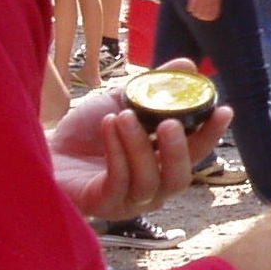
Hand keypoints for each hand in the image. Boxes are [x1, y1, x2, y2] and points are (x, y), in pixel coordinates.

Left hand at [49, 58, 232, 219]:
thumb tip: (187, 64)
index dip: (211, 134)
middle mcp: (153, 188)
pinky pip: (118, 182)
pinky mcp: (103, 205)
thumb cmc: (87, 131)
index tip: (224, 109)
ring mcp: (128, 201)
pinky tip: (108, 125)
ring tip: (123, 115)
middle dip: (179, 150)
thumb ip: (154, 86)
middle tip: (169, 121)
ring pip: (148, 181)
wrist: (47, 149)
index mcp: (163, 164)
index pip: (196, 153)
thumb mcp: (123, 100)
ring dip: (138, 145)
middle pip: (179, 179)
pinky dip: (116, 152)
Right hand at [186, 0, 221, 21]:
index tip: (208, 18)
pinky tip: (189, 10)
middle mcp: (210, 0)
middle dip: (203, 17)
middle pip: (206, 14)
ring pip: (198, 12)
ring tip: (194, 14)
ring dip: (196, 14)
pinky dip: (191, 9)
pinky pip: (192, 6)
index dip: (211, 17)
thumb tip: (211, 6)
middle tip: (200, 17)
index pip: (214, 13)